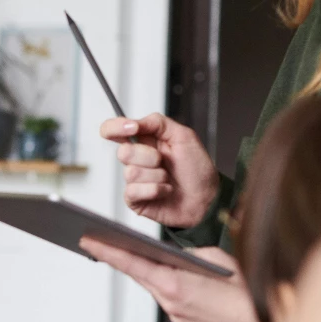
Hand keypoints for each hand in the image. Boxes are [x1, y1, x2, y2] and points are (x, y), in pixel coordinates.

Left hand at [82, 238, 270, 321]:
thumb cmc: (248, 290)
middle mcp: (170, 302)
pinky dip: (160, 281)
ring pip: (152, 285)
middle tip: (96, 239)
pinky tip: (158, 270)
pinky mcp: (185, 320)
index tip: (87, 240)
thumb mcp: (217, 259)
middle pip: (138, 274)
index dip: (108, 251)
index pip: (132, 263)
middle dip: (118, 256)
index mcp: (174, 285)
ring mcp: (176, 314)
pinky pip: (166, 295)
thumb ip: (190, 254)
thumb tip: (175, 254)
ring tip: (122, 249)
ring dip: (140, 268)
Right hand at [99, 114, 218, 228]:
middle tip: (164, 161)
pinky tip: (165, 191)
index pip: (114, 130)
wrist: (206, 199)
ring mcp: (134, 180)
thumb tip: (132, 122)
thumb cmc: (198, 170)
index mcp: (145, 141)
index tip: (131, 128)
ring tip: (168, 179)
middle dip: (149, 156)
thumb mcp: (184, 136)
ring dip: (157, 176)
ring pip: (131, 172)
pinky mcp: (134, 199)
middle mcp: (137, 159)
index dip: (115, 127)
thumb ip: (157, 122)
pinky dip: (155, 190)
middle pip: (123, 152)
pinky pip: (134, 191)